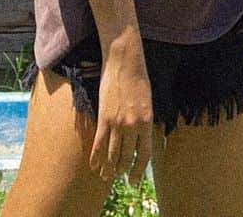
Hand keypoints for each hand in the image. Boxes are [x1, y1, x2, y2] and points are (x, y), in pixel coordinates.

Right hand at [90, 56, 152, 186]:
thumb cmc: (138, 79)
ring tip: (106, 176)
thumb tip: (139, 140)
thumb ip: (144, 122)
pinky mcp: (104, 117)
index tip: (135, 180)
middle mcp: (133, 126)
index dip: (139, 170)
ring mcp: (117, 123)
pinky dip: (96, 157)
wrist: (125, 61)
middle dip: (123, 171)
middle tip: (119, 178)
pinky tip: (94, 166)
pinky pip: (99, 143)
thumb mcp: (148, 102)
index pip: (144, 155)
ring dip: (109, 168)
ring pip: (112, 154)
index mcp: (147, 122)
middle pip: (127, 157)